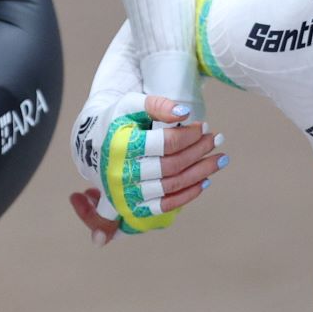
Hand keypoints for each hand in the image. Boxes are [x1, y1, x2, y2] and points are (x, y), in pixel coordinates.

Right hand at [68, 95, 225, 243]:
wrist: (92, 145)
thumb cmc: (117, 122)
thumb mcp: (131, 105)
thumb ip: (156, 105)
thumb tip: (185, 113)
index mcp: (121, 146)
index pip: (166, 144)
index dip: (190, 135)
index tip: (203, 127)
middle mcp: (122, 172)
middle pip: (172, 165)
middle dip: (199, 151)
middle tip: (215, 139)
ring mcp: (128, 193)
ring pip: (173, 185)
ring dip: (201, 172)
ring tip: (220, 159)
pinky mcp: (133, 206)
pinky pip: (166, 205)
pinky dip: (188, 194)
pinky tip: (205, 180)